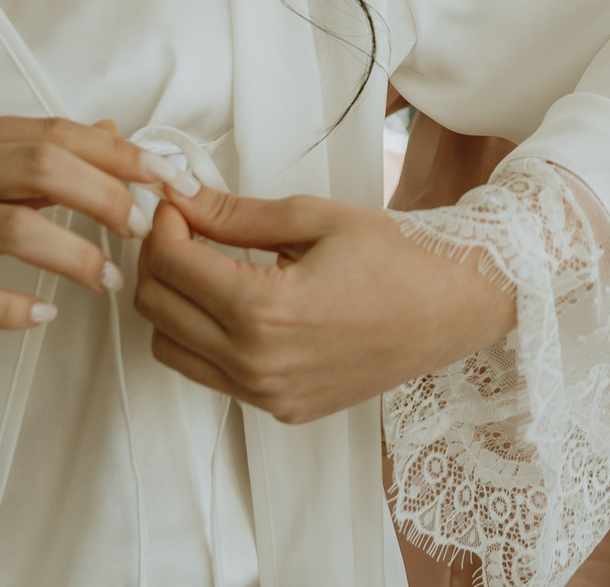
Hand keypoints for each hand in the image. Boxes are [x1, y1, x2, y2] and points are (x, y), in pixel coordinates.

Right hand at [0, 114, 162, 353]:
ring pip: (11, 228)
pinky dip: (14, 306)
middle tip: (143, 228)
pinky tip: (45, 313)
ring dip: (73, 255)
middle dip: (106, 196)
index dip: (118, 154)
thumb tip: (109, 129)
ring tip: (106, 279)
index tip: (167, 179)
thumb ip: (35, 157)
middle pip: (40, 167)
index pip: (53, 133)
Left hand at [135, 187, 517, 423]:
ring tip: (208, 266)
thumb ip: (238, 214)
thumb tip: (182, 200)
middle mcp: (258, 364)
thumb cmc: (396, 258)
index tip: (178, 204)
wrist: (451, 309)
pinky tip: (239, 304)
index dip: (164, 223)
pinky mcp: (281, 409)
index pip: (171, 263)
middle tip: (186, 229)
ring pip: (172, 349)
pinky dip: (205, 338)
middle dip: (160, 259)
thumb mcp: (315, 218)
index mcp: (265, 311)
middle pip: (158, 308)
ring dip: (175, 303)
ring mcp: (268, 395)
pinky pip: (212, 376)